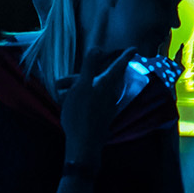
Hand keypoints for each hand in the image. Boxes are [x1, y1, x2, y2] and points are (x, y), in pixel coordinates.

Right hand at [59, 49, 135, 165]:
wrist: (83, 145)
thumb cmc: (80, 114)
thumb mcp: (81, 86)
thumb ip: (89, 66)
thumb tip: (98, 48)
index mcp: (106, 85)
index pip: (118, 65)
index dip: (125, 55)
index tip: (134, 48)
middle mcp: (110, 94)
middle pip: (96, 79)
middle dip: (78, 78)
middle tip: (59, 84)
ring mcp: (106, 107)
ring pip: (91, 91)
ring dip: (75, 89)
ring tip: (59, 95)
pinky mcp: (100, 117)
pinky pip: (90, 102)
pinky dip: (79, 100)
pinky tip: (67, 106)